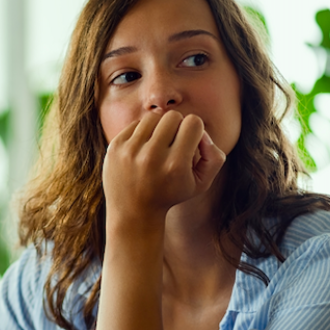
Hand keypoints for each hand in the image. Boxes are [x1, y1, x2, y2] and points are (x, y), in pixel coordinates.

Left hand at [102, 111, 226, 229]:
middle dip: (177, 128)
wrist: (132, 213)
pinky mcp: (115, 148)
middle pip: (173, 116)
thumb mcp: (201, 183)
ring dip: (159, 129)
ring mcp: (130, 151)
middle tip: (173, 145)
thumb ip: (214, 157)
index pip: (193, 123)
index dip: (195, 132)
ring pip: (153, 117)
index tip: (189, 146)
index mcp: (175, 166)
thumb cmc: (171, 194)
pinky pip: (136, 124)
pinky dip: (142, 134)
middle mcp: (151, 157)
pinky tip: (143, 151)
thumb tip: (203, 134)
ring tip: (158, 147)